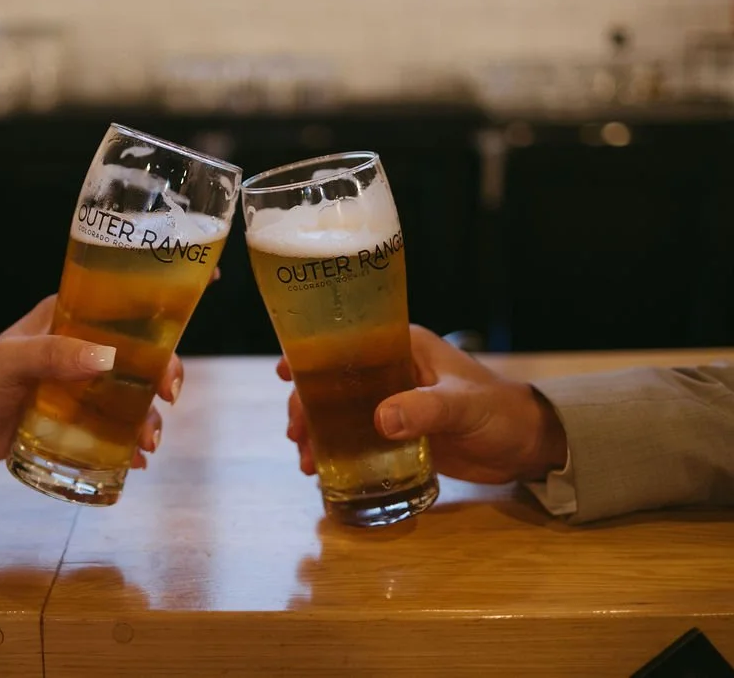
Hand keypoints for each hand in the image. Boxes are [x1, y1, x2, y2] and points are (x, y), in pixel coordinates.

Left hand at [0, 295, 181, 467]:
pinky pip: (116, 427)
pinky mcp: (76, 417)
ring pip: (134, 394)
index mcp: (71, 318)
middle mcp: (83, 347)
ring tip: (151, 443)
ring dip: (151, 416)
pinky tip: (139, 461)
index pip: (126, 297)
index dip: (167, 291)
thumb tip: (109, 359)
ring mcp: (82, 384)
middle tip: (170, 396)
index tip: (207, 283)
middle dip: (165, 372)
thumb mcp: (11, 362)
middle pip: (142, 352)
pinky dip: (132, 443)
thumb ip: (55, 356)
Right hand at [280, 325, 567, 483]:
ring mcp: (390, 403)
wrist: (527, 447)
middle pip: (333, 381)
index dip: (312, 353)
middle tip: (298, 434)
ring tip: (307, 460)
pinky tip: (323, 470)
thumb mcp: (463, 407)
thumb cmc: (500, 413)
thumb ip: (425, 410)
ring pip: (338, 411)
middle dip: (308, 405)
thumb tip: (379, 420)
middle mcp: (389, 371)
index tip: (285, 371)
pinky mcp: (395, 433)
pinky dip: (336, 451)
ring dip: (318, 431)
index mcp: (402, 348)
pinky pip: (355, 438)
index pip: (347, 341)